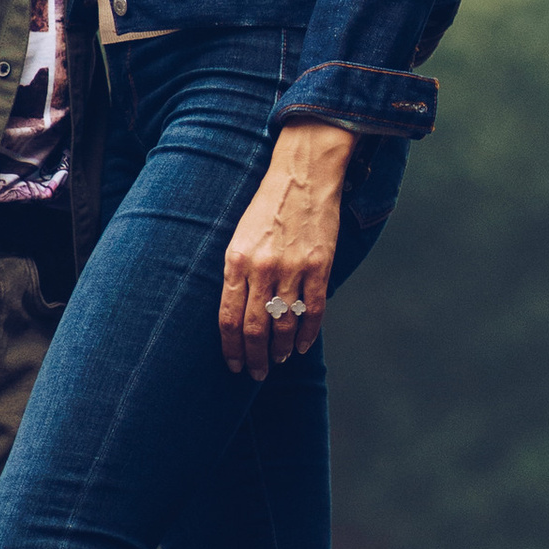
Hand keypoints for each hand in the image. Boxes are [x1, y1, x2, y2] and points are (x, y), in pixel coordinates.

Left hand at [220, 124, 355, 379]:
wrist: (302, 174)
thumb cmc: (268, 207)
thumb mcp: (240, 237)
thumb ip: (237, 274)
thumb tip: (237, 316)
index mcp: (236, 260)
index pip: (228, 318)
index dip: (231, 348)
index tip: (234, 365)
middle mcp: (262, 267)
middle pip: (254, 328)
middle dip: (254, 357)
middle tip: (256, 373)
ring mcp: (292, 267)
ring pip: (284, 323)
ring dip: (280, 349)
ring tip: (278, 360)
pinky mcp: (319, 265)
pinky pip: (312, 310)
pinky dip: (307, 333)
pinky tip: (301, 346)